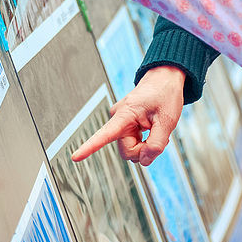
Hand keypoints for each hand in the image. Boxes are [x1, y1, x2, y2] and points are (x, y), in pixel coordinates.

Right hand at [71, 65, 185, 165]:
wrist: (164, 80)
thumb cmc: (165, 95)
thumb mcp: (167, 121)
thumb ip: (156, 144)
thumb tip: (143, 161)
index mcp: (125, 114)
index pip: (104, 134)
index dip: (89, 147)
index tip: (74, 157)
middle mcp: (118, 119)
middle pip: (126, 151)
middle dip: (143, 151)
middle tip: (159, 139)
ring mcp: (120, 122)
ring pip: (130, 149)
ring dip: (145, 146)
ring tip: (156, 129)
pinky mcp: (124, 125)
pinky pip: (132, 143)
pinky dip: (144, 142)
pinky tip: (151, 130)